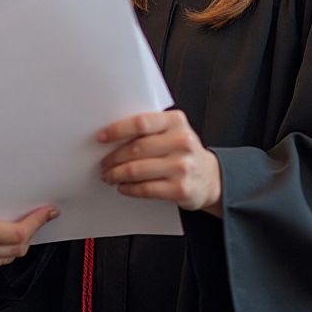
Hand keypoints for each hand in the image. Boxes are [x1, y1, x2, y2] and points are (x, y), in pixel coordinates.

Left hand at [98, 110, 220, 214]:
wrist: (210, 177)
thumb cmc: (182, 151)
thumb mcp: (172, 131)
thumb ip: (149, 128)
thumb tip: (112, 135)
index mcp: (176, 121)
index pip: (141, 122)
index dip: (117, 130)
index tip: (101, 138)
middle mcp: (181, 142)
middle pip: (136, 148)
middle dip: (113, 157)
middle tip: (103, 163)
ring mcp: (182, 166)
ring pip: (137, 170)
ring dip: (117, 174)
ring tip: (109, 176)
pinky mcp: (180, 189)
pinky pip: (146, 189)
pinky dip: (129, 188)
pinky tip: (123, 187)